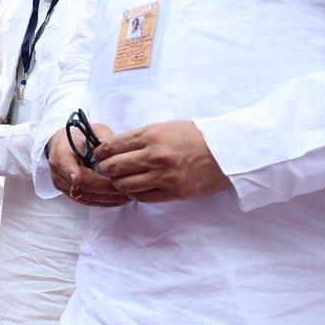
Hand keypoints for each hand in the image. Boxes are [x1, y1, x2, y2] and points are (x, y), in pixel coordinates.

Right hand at [46, 123, 128, 207]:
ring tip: (126, 197)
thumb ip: (105, 140)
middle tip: (126, 190)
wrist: (62, 144)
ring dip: (106, 199)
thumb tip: (118, 152)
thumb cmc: (79, 137)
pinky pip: (85, 201)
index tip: (76, 176)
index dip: (71, 171)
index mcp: (62, 152)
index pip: (66, 164)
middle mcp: (59, 170)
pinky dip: (102, 202)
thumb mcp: (93, 130)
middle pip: (81, 185)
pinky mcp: (67, 192)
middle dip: (106, 189)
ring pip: (84, 196)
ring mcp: (61, 183)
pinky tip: (116, 199)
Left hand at [94, 120, 230, 202]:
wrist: (226, 152)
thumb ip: (139, 137)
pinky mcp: (173, 192)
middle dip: (105, 168)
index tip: (99, 155)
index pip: (112, 146)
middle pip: (114, 167)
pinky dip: (134, 193)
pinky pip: (142, 197)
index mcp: (151, 136)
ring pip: (124, 185)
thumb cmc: (194, 137)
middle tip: (105, 169)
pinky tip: (136, 187)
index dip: (101, 152)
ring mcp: (164, 176)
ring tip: (120, 179)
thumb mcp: (164, 127)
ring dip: (118, 183)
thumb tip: (113, 147)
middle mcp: (155, 156)